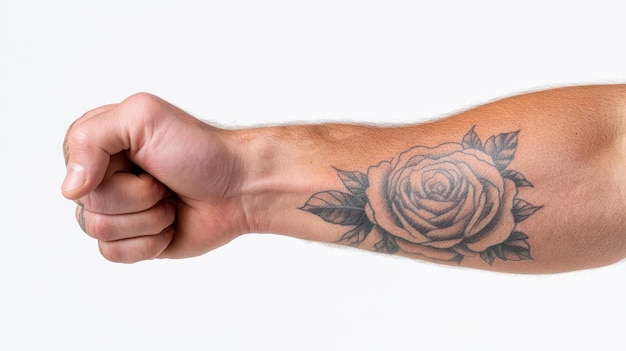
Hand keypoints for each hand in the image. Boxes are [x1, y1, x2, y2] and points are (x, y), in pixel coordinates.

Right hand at [62, 93, 248, 262]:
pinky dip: (150, 240)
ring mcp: (116, 210)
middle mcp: (100, 177)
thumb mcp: (143, 117)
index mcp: (97, 143)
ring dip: (148, 217)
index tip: (144, 156)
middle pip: (88, 204)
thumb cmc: (198, 149)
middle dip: (138, 196)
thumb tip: (71, 189)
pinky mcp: (131, 240)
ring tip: (170, 200)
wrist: (239, 188)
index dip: (111, 171)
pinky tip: (170, 223)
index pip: (75, 168)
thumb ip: (92, 137)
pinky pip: (113, 253)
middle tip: (164, 181)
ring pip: (98, 231)